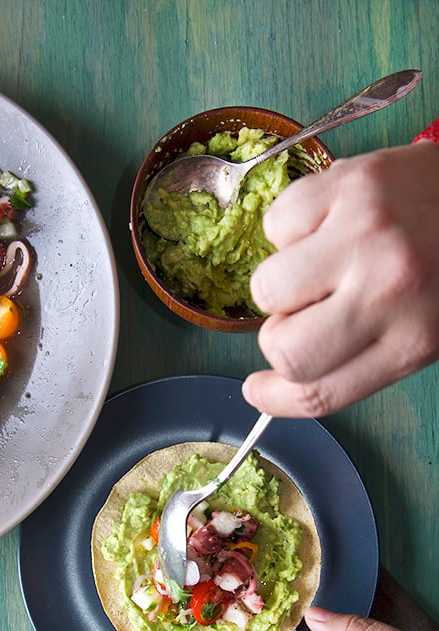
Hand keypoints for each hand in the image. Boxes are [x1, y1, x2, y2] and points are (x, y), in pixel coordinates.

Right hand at [242, 140, 438, 416]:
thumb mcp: (420, 334)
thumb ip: (355, 362)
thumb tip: (277, 379)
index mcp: (412, 341)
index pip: (319, 392)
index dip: (276, 399)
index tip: (259, 390)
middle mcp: (387, 289)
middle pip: (284, 348)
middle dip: (280, 336)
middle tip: (304, 315)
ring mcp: (365, 233)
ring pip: (267, 286)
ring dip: (282, 281)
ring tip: (321, 264)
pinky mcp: (348, 184)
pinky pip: (275, 225)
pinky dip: (290, 230)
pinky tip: (327, 225)